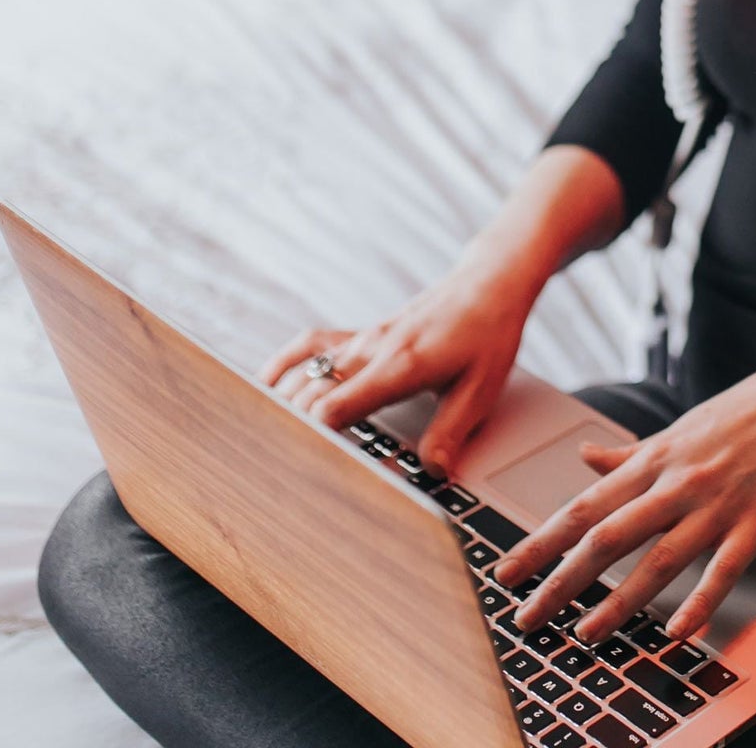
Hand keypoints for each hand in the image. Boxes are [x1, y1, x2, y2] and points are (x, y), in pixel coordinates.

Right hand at [256, 263, 535, 475]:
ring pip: (306, 373)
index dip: (314, 443)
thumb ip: (452, 431)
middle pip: (310, 396)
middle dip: (292, 433)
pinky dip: (285, 363)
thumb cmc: (488, 334)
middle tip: (279, 469)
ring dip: (284, 405)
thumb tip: (431, 470)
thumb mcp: (481, 388)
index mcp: (398, 367)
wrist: (488, 285)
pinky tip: (267, 384)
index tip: (301, 469)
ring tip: (267, 442)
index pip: (334, 409)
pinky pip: (313, 344)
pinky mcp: (363, 334)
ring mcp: (364, 340)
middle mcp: (371, 351)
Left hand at [493, 348, 755, 645]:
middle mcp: (677, 484)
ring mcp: (717, 506)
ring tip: (586, 634)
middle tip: (527, 616)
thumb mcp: (678, 430)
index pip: (585, 507)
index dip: (541, 541)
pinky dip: (701, 601)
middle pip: (608, 537)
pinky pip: (724, 568)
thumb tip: (585, 457)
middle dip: (562, 580)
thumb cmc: (742, 413)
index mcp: (654, 462)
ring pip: (659, 559)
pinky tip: (678, 631)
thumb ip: (629, 453)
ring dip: (620, 601)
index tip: (506, 572)